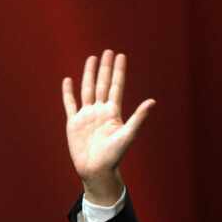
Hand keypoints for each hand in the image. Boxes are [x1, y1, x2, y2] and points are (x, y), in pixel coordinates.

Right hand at [61, 50, 155, 203]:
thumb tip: (152, 101)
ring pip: (87, 89)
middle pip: (103, 84)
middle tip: (108, 51)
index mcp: (113, 112)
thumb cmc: (114, 156)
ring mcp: (87, 116)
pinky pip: (70, 104)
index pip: (116, 86)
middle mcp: (100, 111)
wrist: (97, 170)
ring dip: (89, 75)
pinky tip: (68, 81)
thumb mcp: (128, 134)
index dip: (118, 71)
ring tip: (92, 59)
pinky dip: (68, 93)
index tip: (121, 56)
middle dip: (105, 68)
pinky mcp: (74, 123)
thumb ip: (138, 117)